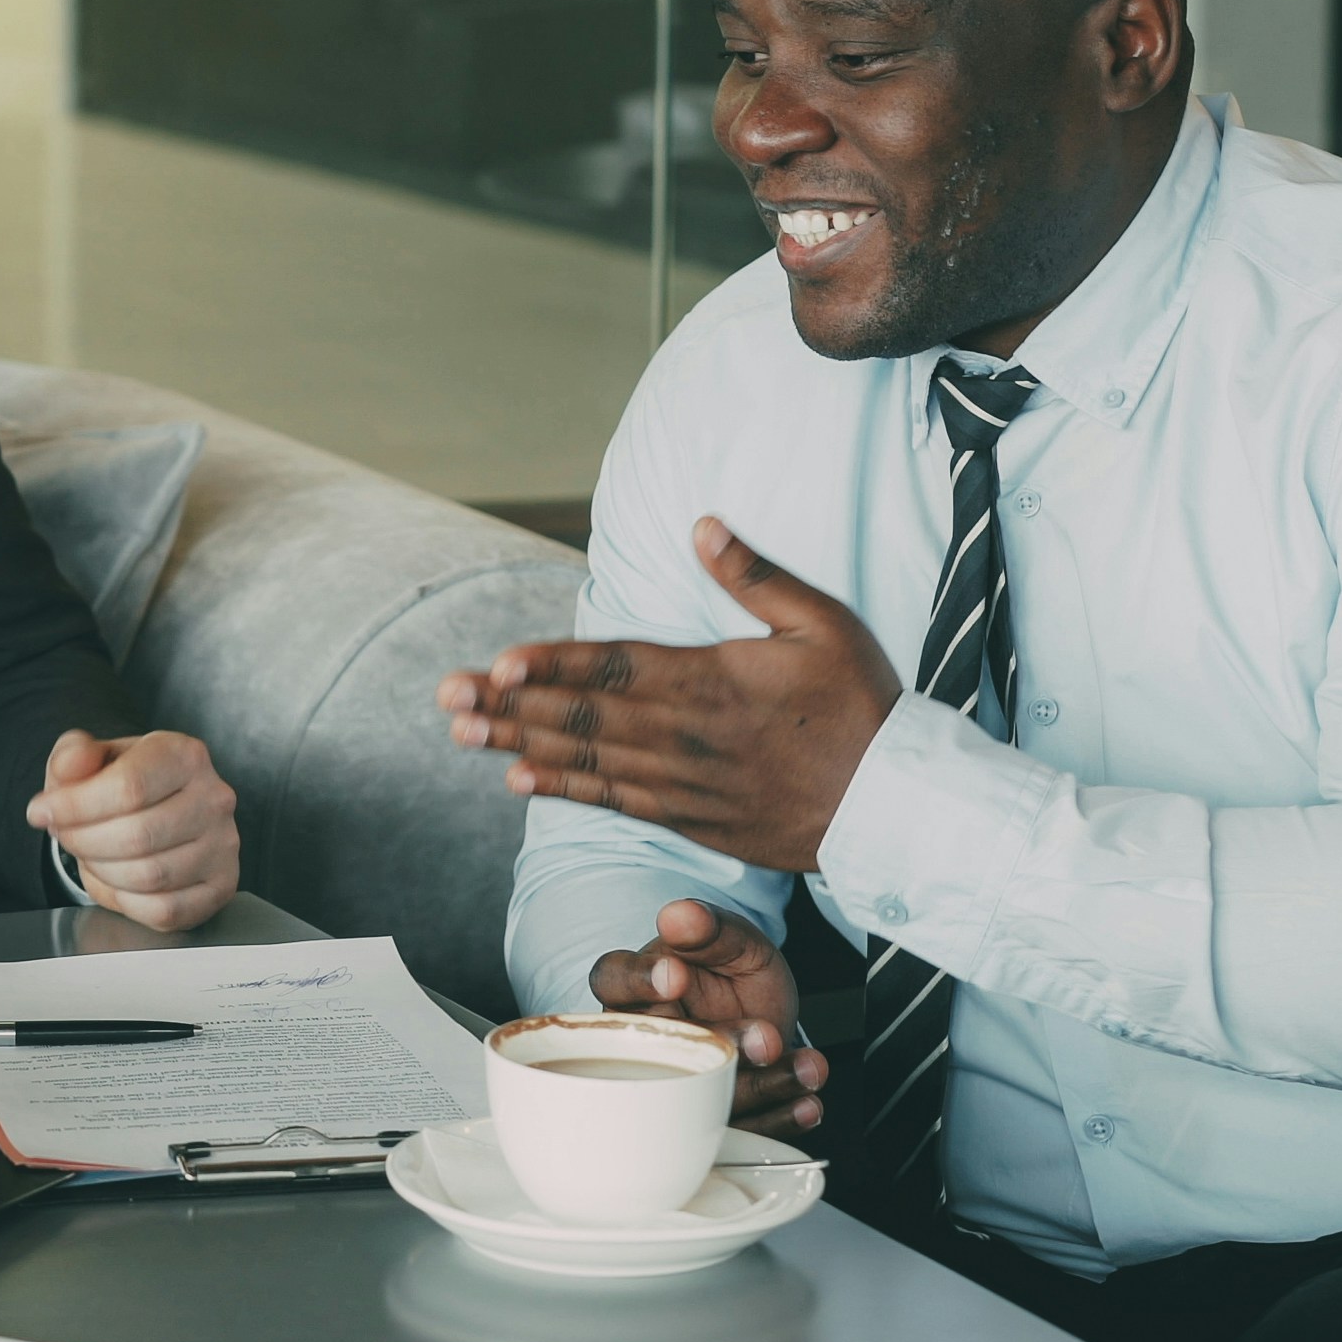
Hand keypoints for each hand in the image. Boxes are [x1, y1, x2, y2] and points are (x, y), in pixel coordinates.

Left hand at [27, 730, 238, 931]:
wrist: (157, 807)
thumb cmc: (123, 783)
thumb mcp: (91, 757)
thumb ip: (74, 755)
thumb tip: (71, 766)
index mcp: (184, 755)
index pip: (129, 787)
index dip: (75, 807)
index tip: (41, 813)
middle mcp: (214, 798)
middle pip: (137, 835)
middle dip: (84, 842)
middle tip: (65, 835)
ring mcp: (223, 846)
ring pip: (149, 876)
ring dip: (103, 871)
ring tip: (91, 854)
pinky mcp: (221, 886)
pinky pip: (164, 910)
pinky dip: (127, 902)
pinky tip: (116, 880)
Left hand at [437, 517, 897, 870]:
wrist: (894, 808)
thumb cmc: (862, 708)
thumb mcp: (823, 625)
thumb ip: (756, 577)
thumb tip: (702, 524)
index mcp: (712, 681)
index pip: (616, 668)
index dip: (555, 665)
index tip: (501, 662)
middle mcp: (686, 734)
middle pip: (583, 716)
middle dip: (510, 704)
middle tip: (446, 694)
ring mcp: (684, 781)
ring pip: (587, 759)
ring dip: (518, 743)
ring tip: (460, 731)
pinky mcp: (692, 817)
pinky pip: (614, 802)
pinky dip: (565, 790)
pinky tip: (518, 779)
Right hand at [591, 898, 827, 1139]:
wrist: (760, 1009)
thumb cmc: (730, 971)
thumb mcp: (732, 939)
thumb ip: (710, 929)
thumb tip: (677, 916)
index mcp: (635, 986)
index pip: (613, 980)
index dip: (638, 982)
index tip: (675, 976)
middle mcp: (644, 1040)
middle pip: (662, 1051)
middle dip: (720, 1044)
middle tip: (767, 1036)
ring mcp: (675, 1084)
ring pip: (701, 1096)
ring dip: (761, 1085)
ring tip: (806, 1067)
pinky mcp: (707, 1118)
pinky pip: (735, 1129)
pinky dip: (778, 1119)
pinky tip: (805, 1101)